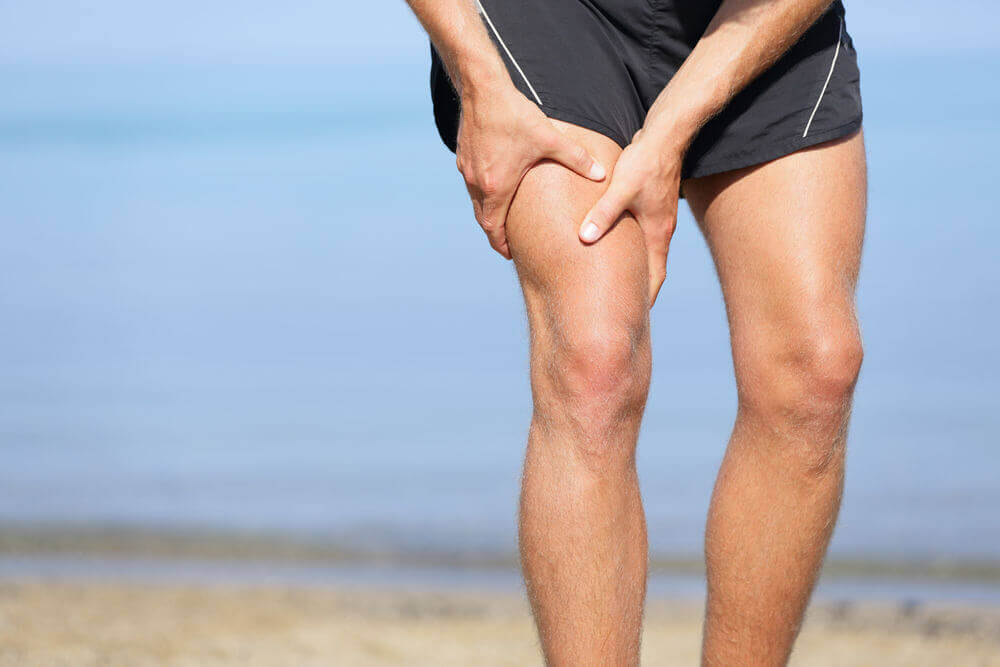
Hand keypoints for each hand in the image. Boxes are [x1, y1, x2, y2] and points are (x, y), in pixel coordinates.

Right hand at [456, 83, 606, 258]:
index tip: (512, 254)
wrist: (482, 89)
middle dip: (496, 234)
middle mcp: (477, 184)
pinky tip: (496, 188)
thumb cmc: (515, 115)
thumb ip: (577, 158)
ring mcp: (466, 171)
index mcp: (497, 187)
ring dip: (489, 214)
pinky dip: (482, 194)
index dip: (502, 245)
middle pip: (483, 221)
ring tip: (504, 219)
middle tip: (509, 244)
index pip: (494, 229)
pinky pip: (471, 185)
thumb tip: (602, 174)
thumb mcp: (550, 138)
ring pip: (476, 203)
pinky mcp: (463, 158)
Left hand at [578, 130, 681, 305]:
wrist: (665, 136)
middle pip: (652, 269)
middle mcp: (660, 230)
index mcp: (657, 233)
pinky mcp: (651, 205)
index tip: (635, 318)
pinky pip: (642, 235)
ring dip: (636, 269)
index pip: (655, 276)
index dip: (645, 298)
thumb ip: (603, 213)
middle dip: (640, 290)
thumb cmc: (646, 162)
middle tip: (623, 308)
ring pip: (647, 252)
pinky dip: (632, 248)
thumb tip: (583, 238)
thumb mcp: (621, 188)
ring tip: (617, 284)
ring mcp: (657, 218)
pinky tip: (615, 247)